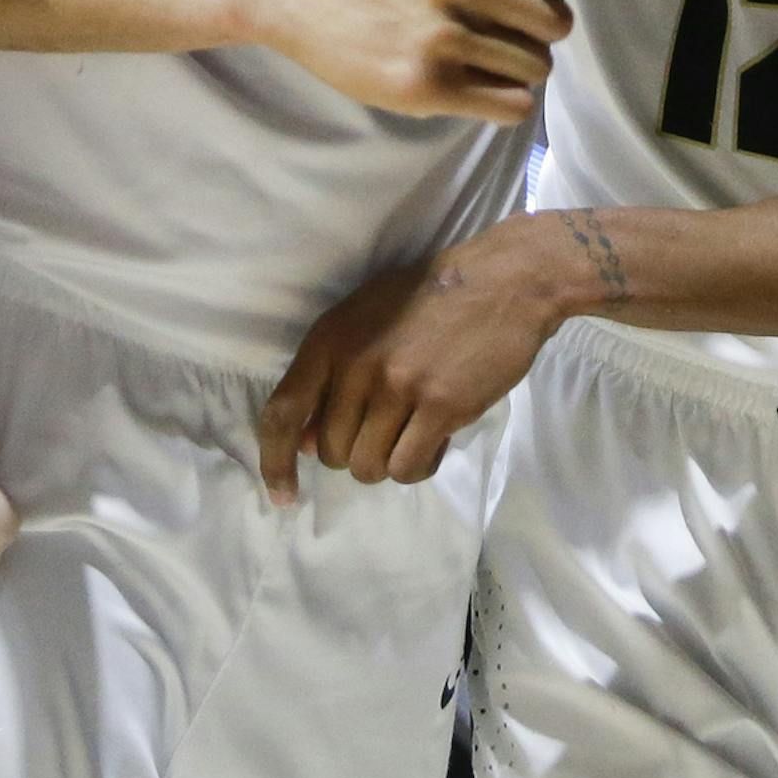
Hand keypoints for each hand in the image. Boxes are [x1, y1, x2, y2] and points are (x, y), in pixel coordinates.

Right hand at [240, 0, 613, 123]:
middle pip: (556, 24)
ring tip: (472, 49)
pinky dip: (500, 100)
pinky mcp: (421, 85)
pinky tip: (467, 78)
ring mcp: (437, 33)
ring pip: (535, 68)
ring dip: (516, 66)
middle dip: (533, 28)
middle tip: (487, 21)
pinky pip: (510, 107)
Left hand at [259, 222, 559, 503]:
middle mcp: (356, 364)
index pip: (283, 412)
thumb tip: (306, 442)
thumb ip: (332, 375)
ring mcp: (399, 386)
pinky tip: (435, 439)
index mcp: (330, 339)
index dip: (275, 461)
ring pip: (368, 467)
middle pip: (332, 452)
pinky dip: (419, 466)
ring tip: (414, 431)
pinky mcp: (440, 406)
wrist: (502, 281)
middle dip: (356, 451)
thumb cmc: (430, 297)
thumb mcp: (366, 318)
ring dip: (388, 461)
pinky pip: (407, 469)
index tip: (284, 497)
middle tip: (389, 428)